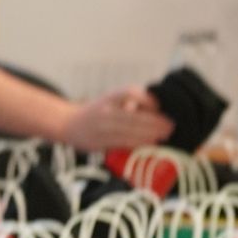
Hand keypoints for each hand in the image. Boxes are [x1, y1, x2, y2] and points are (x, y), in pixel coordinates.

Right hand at [59, 86, 173, 151]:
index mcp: (109, 96)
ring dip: (149, 134)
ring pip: (129, 131)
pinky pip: (121, 143)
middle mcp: (105, 110)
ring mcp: (101, 127)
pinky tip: (149, 144)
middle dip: (155, 122)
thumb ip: (130, 103)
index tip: (160, 107)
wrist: (67, 123)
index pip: (130, 93)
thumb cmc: (96, 111)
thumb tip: (156, 108)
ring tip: (164, 136)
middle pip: (133, 116)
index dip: (147, 100)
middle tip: (170, 126)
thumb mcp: (111, 100)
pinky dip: (137, 144)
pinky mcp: (99, 142)